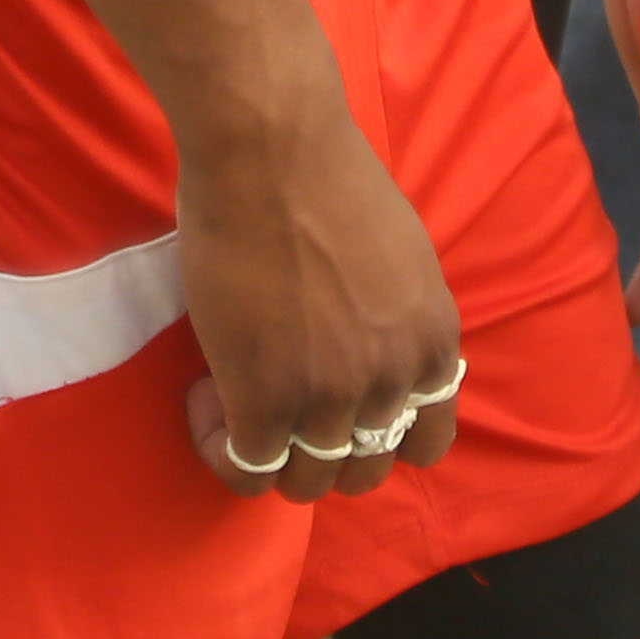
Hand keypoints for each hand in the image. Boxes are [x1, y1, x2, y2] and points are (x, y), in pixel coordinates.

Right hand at [171, 78, 466, 500]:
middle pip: (363, 472)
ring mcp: (332, 396)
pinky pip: (247, 466)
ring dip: (265, 450)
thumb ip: (398, 321)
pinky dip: (221, 446)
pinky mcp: (265, 398)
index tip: (338, 406)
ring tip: (232, 394)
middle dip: (318, 452)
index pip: (428, 442)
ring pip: (305, 482)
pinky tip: (205, 393)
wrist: (273, 155)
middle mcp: (394, 380)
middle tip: (276, 404)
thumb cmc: (330, 184)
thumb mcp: (404, 263)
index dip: (379, 436)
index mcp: (434, 343)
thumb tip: (371, 352)